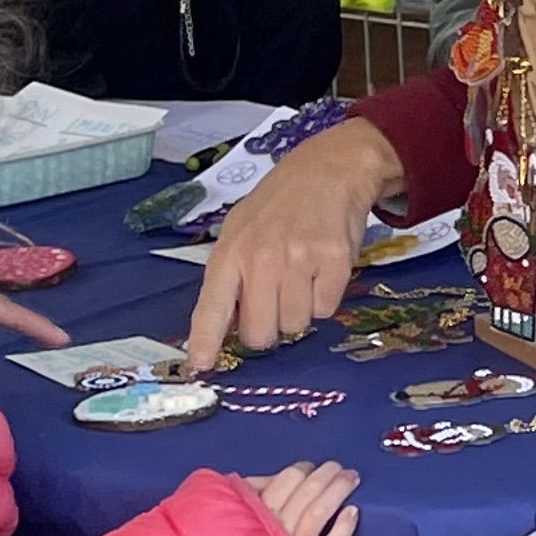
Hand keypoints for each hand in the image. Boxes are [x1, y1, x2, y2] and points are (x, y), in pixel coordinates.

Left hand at [188, 119, 408, 372]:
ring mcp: (299, 261)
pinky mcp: (335, 262)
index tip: (200, 365)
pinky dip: (326, 298)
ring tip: (302, 279)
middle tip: (276, 306)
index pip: (212, 307)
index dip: (205, 341)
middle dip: (269, 329)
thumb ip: (232, 277)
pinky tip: (322, 271)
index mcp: (230, 253)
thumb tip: (230, 327)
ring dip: (300, 311)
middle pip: (261, 332)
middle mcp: (261, 259)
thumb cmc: (278, 206)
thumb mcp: (240, 232)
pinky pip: (327, 309)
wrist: (328, 170)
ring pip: (297, 325)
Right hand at [247, 461, 362, 535]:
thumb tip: (266, 479)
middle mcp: (275, 527)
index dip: (303, 470)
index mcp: (256, 511)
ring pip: (318, 513)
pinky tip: (353, 512)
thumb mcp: (228, 518)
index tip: (310, 468)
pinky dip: (343, 529)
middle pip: (307, 492)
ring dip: (338, 491)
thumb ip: (247, 496)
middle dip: (326, 475)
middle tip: (339, 468)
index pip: (287, 480)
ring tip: (351, 479)